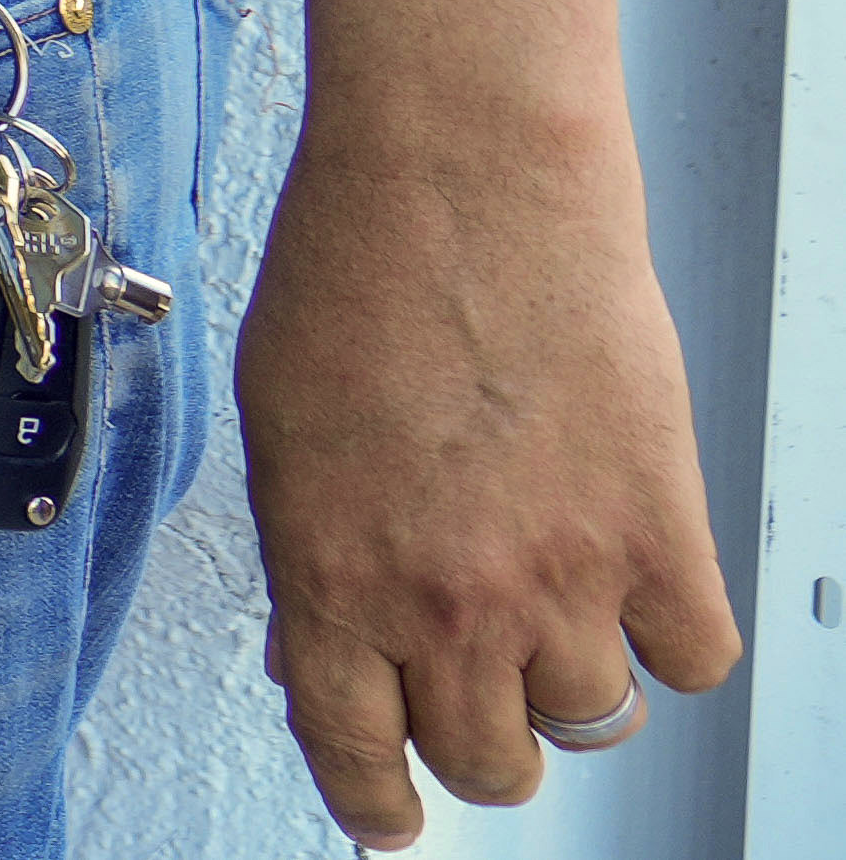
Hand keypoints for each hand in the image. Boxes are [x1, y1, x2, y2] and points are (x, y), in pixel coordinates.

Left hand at [240, 0, 740, 833]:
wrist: (463, 179)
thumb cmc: (355, 270)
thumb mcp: (280, 430)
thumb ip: (313, 550)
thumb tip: (334, 645)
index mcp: (328, 577)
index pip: (356, 757)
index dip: (377, 803)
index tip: (393, 822)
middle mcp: (444, 603)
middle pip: (490, 765)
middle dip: (480, 738)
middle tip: (479, 685)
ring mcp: (562, 579)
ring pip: (592, 721)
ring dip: (574, 675)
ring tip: (552, 588)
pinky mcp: (661, 537)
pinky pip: (693, 657)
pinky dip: (672, 628)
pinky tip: (636, 564)